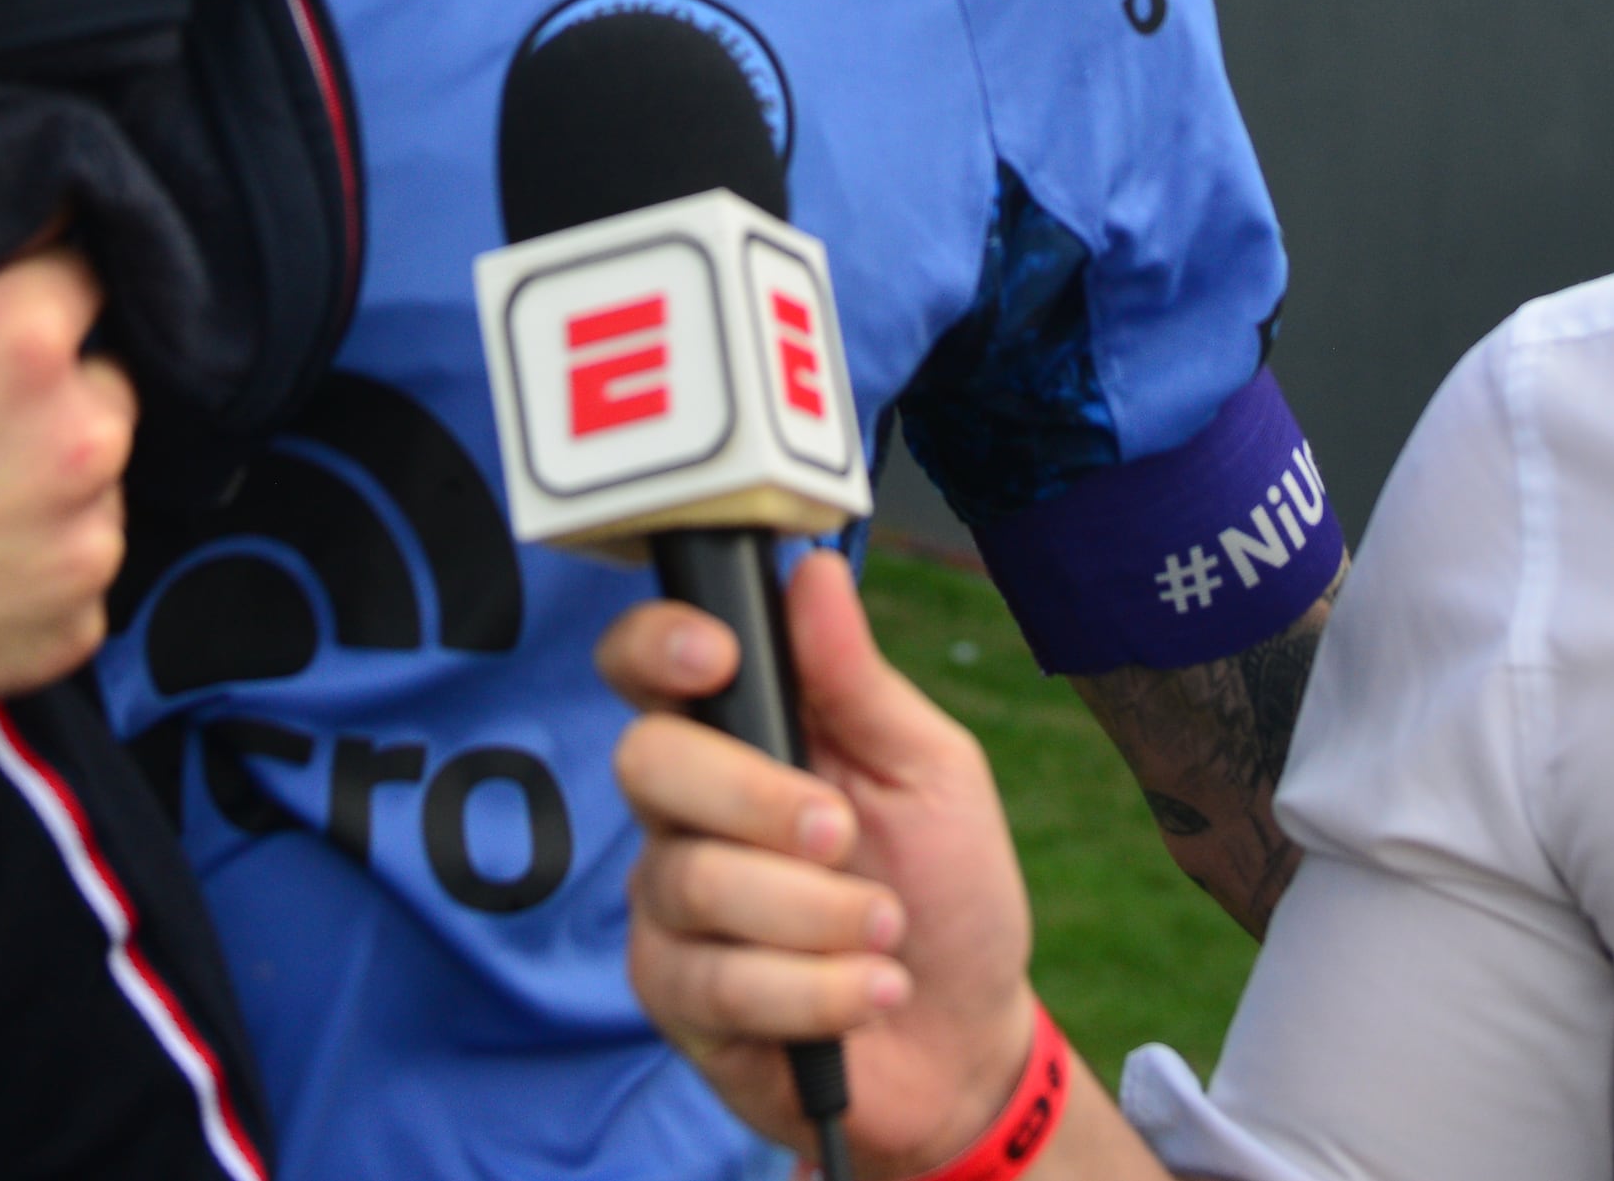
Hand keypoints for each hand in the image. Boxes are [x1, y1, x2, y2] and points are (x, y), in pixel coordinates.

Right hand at [0, 248, 133, 770]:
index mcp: (19, 339)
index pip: (83, 270)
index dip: (42, 287)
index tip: (13, 309)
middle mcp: (77, 433)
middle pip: (103, 379)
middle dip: (54, 390)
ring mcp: (87, 537)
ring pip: (98, 479)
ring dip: (52, 480)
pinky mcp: (77, 621)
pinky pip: (78, 569)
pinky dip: (39, 566)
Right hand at [604, 555, 1043, 1174]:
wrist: (968, 1043)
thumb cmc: (948, 891)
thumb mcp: (931, 772)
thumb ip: (860, 681)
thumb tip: (812, 570)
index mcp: (742, 734)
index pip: (645, 664)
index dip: (656, 647)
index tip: (721, 657)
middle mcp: (686, 813)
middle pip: (646, 762)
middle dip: (756, 798)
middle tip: (843, 834)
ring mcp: (670, 907)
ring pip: (693, 881)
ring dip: (816, 914)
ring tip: (886, 933)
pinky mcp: (677, 999)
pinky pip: (718, 982)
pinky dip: (817, 990)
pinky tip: (870, 994)